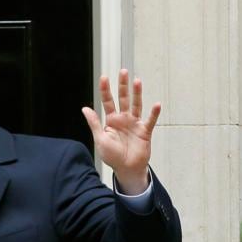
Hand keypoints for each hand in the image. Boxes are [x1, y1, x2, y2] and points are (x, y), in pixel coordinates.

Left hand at [81, 69, 160, 194]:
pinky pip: (150, 120)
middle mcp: (124, 119)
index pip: (107, 101)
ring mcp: (135, 124)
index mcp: (111, 120)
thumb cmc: (112, 156)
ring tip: (137, 81)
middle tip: (123, 71)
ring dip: (137, 93)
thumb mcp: (100, 139)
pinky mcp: (145, 131)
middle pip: (123, 99)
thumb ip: (94, 123)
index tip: (104, 77)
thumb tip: (85, 108)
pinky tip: (156, 104)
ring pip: (136, 105)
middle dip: (123, 85)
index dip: (106, 90)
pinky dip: (154, 113)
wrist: (126, 169)